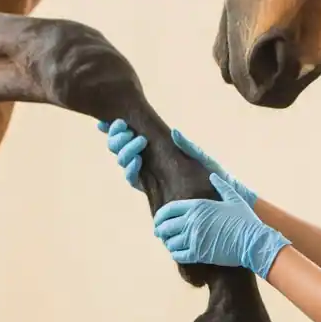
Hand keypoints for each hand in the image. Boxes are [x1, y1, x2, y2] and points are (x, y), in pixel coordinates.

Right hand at [96, 119, 256, 204]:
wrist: (215, 201)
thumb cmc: (211, 178)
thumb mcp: (201, 158)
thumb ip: (187, 145)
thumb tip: (174, 131)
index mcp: (153, 147)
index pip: (127, 134)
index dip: (112, 128)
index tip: (104, 120)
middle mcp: (145, 160)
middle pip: (118, 146)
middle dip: (117, 136)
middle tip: (127, 128)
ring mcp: (145, 174)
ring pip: (122, 160)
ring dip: (125, 149)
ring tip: (139, 141)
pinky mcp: (148, 187)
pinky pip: (132, 178)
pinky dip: (131, 167)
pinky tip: (137, 160)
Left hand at [152, 174, 288, 278]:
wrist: (254, 241)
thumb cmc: (246, 220)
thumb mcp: (234, 198)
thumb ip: (221, 186)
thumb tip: (214, 175)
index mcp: (198, 206)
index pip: (169, 209)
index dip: (160, 216)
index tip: (158, 220)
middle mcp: (193, 220)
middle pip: (165, 226)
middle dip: (160, 230)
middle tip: (160, 234)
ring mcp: (194, 237)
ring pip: (170, 242)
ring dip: (168, 243)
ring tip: (170, 244)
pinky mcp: (199, 253)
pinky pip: (178, 255)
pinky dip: (175, 254)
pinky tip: (177, 253)